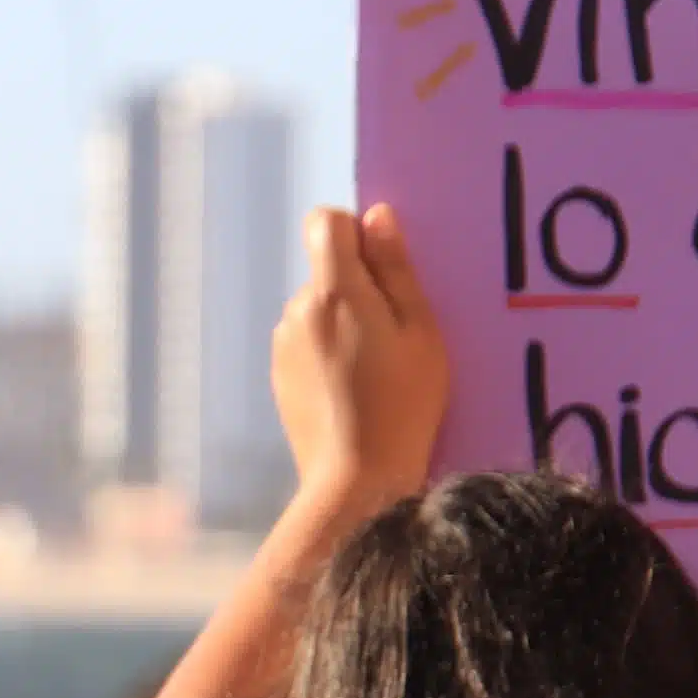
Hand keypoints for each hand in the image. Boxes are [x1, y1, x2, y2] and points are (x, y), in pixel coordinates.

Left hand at [272, 203, 449, 516]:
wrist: (356, 483)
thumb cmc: (403, 404)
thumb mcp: (419, 332)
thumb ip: (395, 269)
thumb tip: (376, 215)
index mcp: (333, 290)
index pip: (326, 222)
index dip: (356, 233)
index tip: (385, 270)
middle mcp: (297, 309)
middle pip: (325, 270)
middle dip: (357, 286)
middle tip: (394, 334)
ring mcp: (282, 344)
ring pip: (317, 308)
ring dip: (342, 322)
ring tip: (375, 369)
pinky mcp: (279, 376)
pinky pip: (307, 343)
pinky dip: (328, 352)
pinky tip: (353, 391)